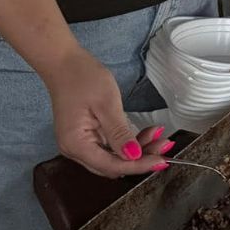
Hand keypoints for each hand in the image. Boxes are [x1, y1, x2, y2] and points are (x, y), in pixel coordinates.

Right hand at [40, 47, 167, 178]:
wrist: (64, 63)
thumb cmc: (83, 78)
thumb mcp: (106, 104)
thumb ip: (119, 133)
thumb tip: (134, 157)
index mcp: (77, 145)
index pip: (112, 166)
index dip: (138, 165)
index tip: (162, 160)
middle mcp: (74, 150)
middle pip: (112, 166)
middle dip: (140, 158)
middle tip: (164, 146)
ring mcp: (78, 144)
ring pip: (112, 157)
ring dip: (136, 151)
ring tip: (158, 137)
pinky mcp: (84, 136)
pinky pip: (108, 147)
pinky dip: (126, 143)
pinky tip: (144, 134)